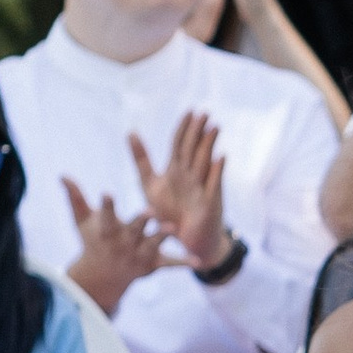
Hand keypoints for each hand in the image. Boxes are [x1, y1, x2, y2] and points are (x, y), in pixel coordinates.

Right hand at [62, 176, 172, 315]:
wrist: (103, 275)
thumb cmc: (93, 240)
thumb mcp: (82, 221)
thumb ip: (75, 197)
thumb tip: (63, 174)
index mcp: (107, 231)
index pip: (106, 215)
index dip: (107, 205)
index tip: (107, 193)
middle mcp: (124, 243)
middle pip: (134, 230)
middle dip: (141, 222)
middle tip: (149, 211)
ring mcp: (139, 255)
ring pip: (153, 245)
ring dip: (162, 238)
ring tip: (172, 229)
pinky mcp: (153, 265)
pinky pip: (170, 263)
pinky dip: (184, 263)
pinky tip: (199, 261)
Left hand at [130, 112, 229, 271]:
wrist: (183, 240)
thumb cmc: (169, 213)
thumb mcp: (150, 184)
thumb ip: (141, 159)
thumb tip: (131, 131)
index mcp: (176, 169)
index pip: (180, 144)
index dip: (185, 128)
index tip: (189, 112)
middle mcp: (190, 175)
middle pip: (193, 149)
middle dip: (198, 132)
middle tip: (203, 113)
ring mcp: (201, 187)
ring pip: (204, 162)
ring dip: (209, 145)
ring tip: (214, 127)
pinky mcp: (209, 202)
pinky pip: (214, 184)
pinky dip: (217, 171)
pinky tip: (221, 158)